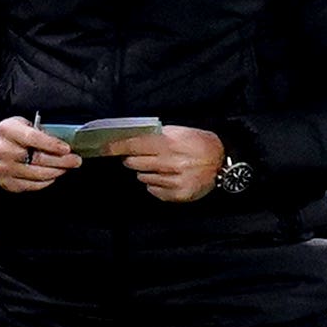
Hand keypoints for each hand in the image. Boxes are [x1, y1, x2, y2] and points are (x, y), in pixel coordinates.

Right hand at [0, 116, 80, 192]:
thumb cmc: (17, 135)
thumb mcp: (27, 124)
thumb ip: (43, 131)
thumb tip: (68, 142)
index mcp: (7, 129)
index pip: (32, 137)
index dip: (52, 144)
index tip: (67, 149)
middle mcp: (3, 149)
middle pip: (38, 158)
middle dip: (61, 160)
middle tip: (75, 160)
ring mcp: (3, 168)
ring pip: (38, 174)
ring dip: (56, 171)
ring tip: (66, 167)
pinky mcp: (7, 182)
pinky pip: (32, 185)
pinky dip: (46, 181)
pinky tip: (53, 175)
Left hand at [103, 126, 225, 202]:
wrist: (223, 163)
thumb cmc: (199, 144)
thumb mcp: (180, 132)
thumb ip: (156, 136)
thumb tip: (130, 138)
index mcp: (169, 143)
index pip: (133, 145)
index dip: (116, 147)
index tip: (103, 148)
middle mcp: (169, 162)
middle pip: (134, 163)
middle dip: (132, 159)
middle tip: (140, 156)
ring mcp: (173, 180)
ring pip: (142, 177)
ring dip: (146, 171)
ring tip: (162, 166)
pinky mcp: (177, 194)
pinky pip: (153, 190)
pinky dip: (156, 184)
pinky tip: (168, 177)